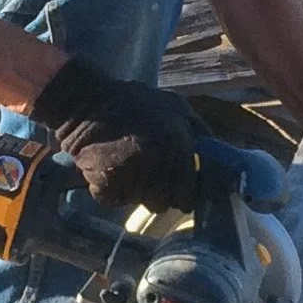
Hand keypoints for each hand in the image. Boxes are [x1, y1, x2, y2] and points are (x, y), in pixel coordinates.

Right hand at [32, 57, 200, 212]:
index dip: (187, 195)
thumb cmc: (132, 102)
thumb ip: (199, 131)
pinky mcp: (107, 183)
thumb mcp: (175, 106)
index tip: (183, 197)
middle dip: (161, 195)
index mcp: (179, 142)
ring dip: (138, 192)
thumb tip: (217, 156)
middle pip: (167, 201)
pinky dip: (114, 192)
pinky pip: (118, 200)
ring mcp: (133, 173)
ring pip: (143, 202)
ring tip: (128, 170)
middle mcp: (159, 160)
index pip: (191, 190)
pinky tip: (111, 172)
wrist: (85, 101)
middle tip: (149, 179)